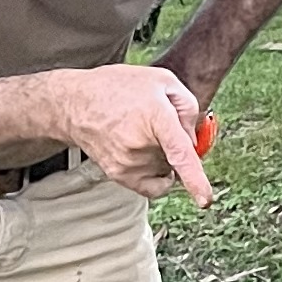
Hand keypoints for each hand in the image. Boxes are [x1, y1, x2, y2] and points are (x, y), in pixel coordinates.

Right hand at [54, 63, 216, 206]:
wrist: (77, 103)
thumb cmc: (121, 87)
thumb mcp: (162, 80)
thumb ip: (188, 107)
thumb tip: (193, 141)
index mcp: (155, 116)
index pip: (179, 153)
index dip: (195, 179)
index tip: (205, 201)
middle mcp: (140, 143)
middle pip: (178, 155)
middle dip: (175, 141)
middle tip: (152, 119)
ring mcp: (127, 163)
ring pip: (166, 169)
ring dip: (162, 155)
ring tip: (138, 130)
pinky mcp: (119, 175)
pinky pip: (153, 186)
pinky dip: (158, 176)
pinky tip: (147, 157)